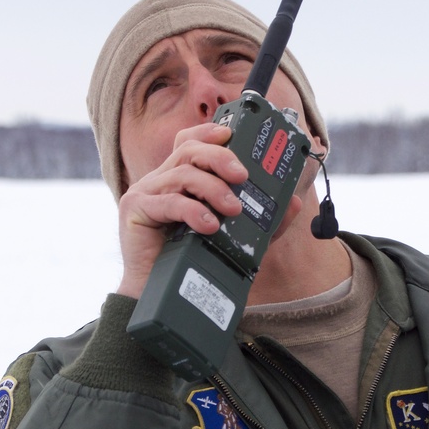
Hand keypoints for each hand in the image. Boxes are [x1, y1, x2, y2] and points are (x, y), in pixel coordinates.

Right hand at [116, 123, 247, 298]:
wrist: (160, 295)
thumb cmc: (192, 261)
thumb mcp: (234, 237)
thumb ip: (261, 220)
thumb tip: (292, 203)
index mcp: (178, 179)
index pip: (190, 143)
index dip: (209, 133)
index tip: (233, 135)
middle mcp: (160, 180)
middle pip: (188, 151)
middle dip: (219, 158)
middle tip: (242, 176)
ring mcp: (145, 193)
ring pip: (182, 173)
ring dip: (212, 188)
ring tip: (232, 209)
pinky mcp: (135, 210)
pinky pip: (168, 201)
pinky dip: (192, 210)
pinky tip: (209, 225)